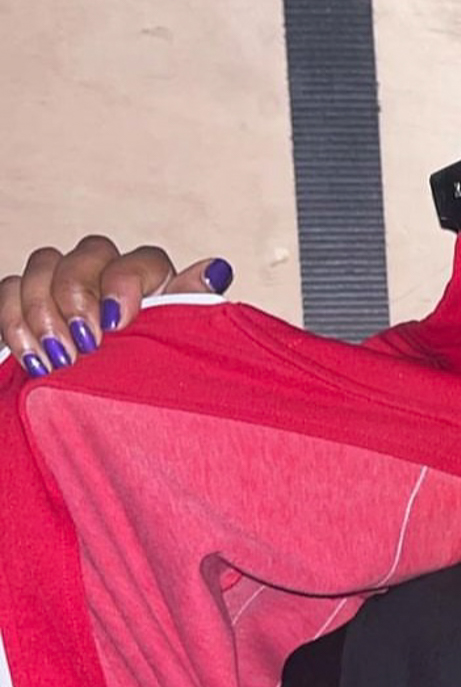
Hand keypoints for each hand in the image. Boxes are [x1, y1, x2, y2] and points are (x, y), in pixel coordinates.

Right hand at [1, 237, 232, 377]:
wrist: (106, 434)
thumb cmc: (150, 397)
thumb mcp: (173, 357)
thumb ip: (188, 313)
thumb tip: (216, 270)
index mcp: (157, 293)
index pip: (144, 259)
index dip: (125, 282)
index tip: (116, 324)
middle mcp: (113, 282)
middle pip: (89, 253)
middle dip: (78, 295)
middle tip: (84, 346)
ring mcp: (67, 292)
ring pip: (45, 262)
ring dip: (45, 310)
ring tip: (59, 360)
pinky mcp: (28, 309)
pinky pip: (10, 288)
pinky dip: (15, 321)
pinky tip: (35, 359)